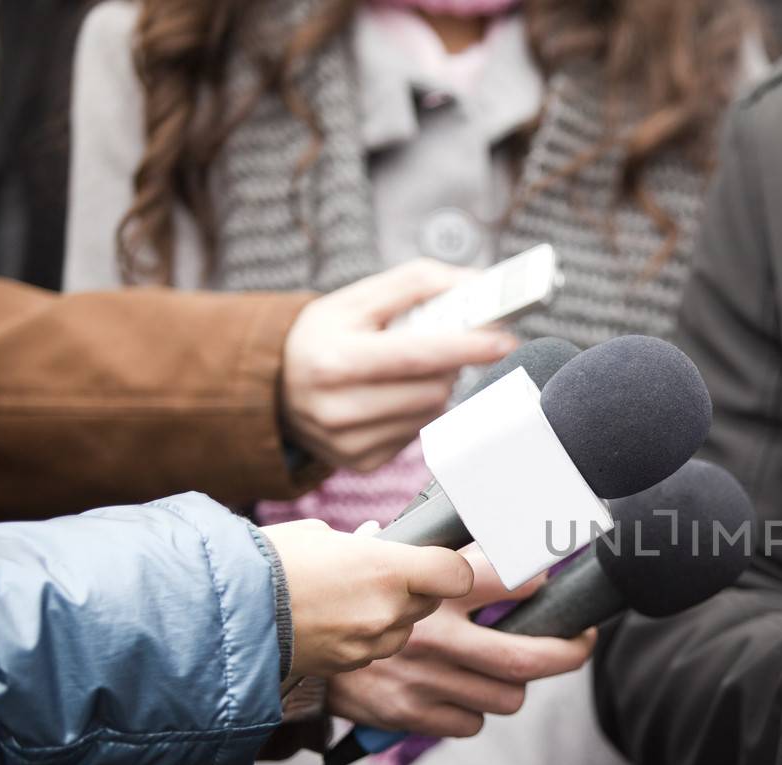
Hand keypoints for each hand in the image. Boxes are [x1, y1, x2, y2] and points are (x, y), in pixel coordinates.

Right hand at [262, 519, 472, 679]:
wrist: (220, 613)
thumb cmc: (265, 565)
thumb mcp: (319, 536)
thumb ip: (363, 545)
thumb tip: (378, 542)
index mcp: (385, 568)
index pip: (456, 574)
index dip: (451, 568)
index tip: (441, 564)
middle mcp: (386, 609)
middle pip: (431, 601)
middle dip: (413, 589)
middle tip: (378, 576)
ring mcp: (371, 643)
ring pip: (403, 629)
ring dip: (389, 616)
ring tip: (346, 600)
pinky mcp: (352, 666)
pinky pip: (376, 650)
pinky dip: (364, 638)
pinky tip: (333, 623)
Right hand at [282, 259, 516, 471]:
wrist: (277, 387)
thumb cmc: (324, 337)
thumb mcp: (356, 299)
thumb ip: (416, 284)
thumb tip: (475, 284)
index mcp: (332, 360)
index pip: (416, 355)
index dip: (465, 346)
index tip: (504, 339)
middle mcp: (337, 408)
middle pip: (432, 388)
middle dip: (449, 363)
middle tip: (442, 345)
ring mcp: (349, 442)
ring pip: (430, 413)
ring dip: (435, 386)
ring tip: (407, 370)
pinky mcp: (361, 462)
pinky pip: (417, 435)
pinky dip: (417, 411)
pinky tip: (393, 396)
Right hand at [326, 547, 596, 738]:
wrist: (274, 634)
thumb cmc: (330, 585)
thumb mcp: (377, 549)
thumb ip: (426, 547)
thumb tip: (476, 524)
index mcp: (429, 587)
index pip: (508, 580)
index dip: (539, 581)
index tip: (550, 582)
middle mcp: (435, 636)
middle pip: (528, 656)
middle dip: (570, 651)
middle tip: (582, 640)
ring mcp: (424, 680)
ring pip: (507, 696)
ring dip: (515, 683)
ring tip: (511, 666)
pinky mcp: (408, 714)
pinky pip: (470, 723)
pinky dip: (474, 710)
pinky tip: (464, 690)